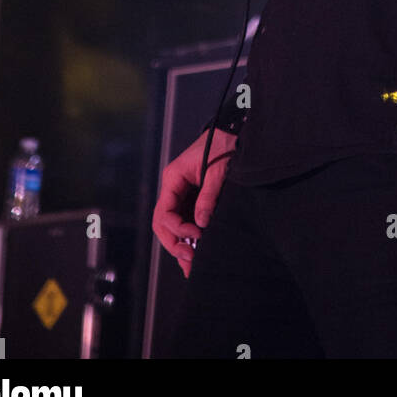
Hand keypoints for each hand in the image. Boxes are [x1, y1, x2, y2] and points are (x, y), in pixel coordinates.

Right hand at [151, 127, 237, 279]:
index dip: (177, 228)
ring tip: (192, 265)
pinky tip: (196, 254)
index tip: (195, 235)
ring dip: (182, 244)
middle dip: (175, 242)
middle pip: (164, 224)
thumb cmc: (223, 143)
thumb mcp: (217, 170)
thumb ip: (208, 197)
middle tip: (191, 258)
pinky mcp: (194, 199)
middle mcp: (174, 189)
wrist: (233, 131)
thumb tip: (202, 223)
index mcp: (173, 179)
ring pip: (174, 226)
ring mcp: (183, 195)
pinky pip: (186, 222)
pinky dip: (190, 237)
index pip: (164, 212)